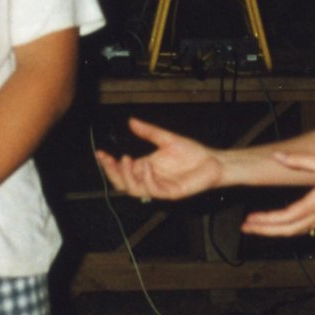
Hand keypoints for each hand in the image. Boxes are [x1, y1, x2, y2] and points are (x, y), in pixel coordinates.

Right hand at [95, 117, 225, 200]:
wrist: (214, 161)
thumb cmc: (193, 153)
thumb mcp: (166, 138)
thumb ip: (148, 131)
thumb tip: (131, 121)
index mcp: (146, 167)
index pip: (122, 170)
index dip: (109, 164)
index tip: (100, 153)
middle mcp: (150, 179)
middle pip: (123, 183)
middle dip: (113, 173)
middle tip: (112, 159)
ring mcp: (160, 187)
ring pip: (135, 190)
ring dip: (128, 176)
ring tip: (128, 161)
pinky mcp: (171, 193)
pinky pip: (154, 190)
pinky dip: (147, 178)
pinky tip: (146, 166)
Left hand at [240, 151, 314, 237]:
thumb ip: (299, 160)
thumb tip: (278, 157)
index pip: (288, 216)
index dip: (267, 220)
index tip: (251, 220)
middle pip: (290, 229)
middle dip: (266, 231)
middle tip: (246, 229)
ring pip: (298, 230)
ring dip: (277, 230)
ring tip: (258, 227)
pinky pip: (307, 226)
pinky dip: (291, 227)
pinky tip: (283, 223)